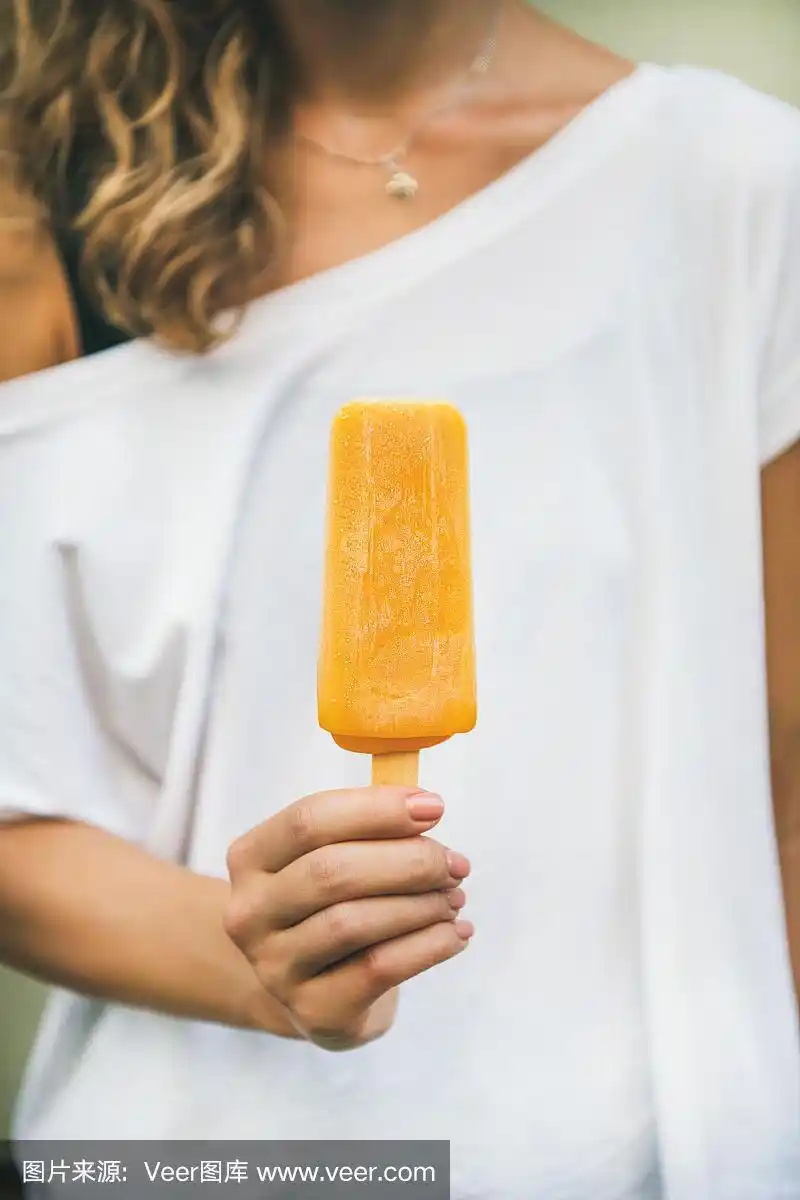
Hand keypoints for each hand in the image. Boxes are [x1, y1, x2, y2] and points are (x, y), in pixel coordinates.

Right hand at [224, 787, 471, 1050]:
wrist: (314, 991)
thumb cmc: (331, 907)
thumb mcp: (332, 859)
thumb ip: (369, 828)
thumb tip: (425, 807)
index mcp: (251, 858)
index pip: (310, 819)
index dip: (377, 809)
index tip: (434, 807)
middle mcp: (250, 913)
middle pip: (332, 871)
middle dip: (408, 861)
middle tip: (455, 864)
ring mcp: (275, 967)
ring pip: (354, 921)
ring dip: (421, 904)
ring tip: (455, 897)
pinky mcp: (313, 1010)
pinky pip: (379, 968)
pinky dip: (429, 945)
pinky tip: (455, 933)